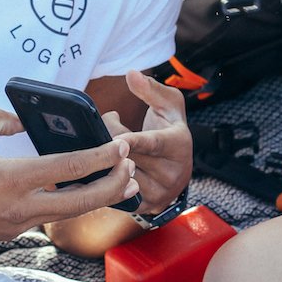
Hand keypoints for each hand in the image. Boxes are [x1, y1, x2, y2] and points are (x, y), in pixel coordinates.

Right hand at [0, 108, 138, 245]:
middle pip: (82, 201)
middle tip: (132, 168)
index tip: (122, 145)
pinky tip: (82, 192)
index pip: (70, 167)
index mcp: (12, 178)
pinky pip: (47, 217)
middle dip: (114, 185)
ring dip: (96, 197)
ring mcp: (15, 224)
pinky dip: (69, 204)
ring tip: (121, 182)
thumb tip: (22, 120)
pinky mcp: (9, 233)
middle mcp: (19, 206)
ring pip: (68, 213)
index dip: (102, 157)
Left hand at [102, 70, 191, 212]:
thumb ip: (150, 89)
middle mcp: (173, 172)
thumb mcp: (168, 104)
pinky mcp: (146, 206)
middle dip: (111, 142)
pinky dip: (106, 181)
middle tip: (103, 126)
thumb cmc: (170, 129)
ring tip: (109, 145)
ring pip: (122, 177)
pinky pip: (118, 195)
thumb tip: (131, 74)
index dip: (133, 140)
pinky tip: (101, 168)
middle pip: (131, 159)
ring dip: (106, 161)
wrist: (179, 165)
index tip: (114, 137)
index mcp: (179, 144)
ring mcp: (160, 192)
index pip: (154, 143)